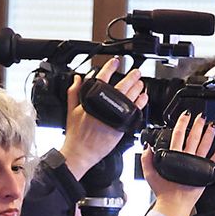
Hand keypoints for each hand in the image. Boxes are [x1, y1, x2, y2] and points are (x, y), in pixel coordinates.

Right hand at [57, 62, 146, 177]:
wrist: (81, 152)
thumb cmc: (75, 134)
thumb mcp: (71, 110)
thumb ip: (74, 92)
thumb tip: (77, 78)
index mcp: (91, 99)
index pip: (101, 78)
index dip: (110, 68)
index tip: (116, 62)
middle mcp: (104, 105)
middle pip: (121, 86)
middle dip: (130, 77)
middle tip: (136, 72)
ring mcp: (114, 115)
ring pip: (129, 97)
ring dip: (137, 88)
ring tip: (140, 83)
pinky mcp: (120, 126)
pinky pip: (133, 112)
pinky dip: (140, 104)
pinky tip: (143, 98)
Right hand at [144, 112, 214, 215]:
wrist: (174, 204)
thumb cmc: (164, 192)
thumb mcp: (150, 174)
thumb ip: (147, 159)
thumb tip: (147, 148)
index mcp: (173, 156)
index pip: (178, 134)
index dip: (182, 123)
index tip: (186, 115)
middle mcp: (187, 158)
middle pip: (194, 137)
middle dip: (198, 125)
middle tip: (202, 117)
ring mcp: (197, 165)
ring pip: (205, 145)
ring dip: (209, 133)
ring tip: (213, 125)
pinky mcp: (205, 173)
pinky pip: (214, 159)